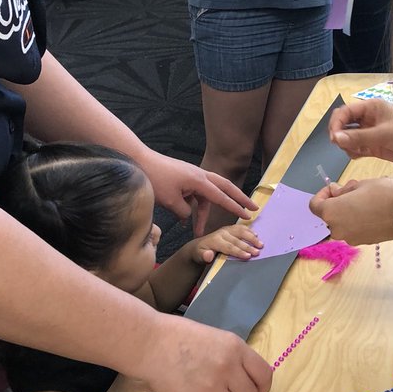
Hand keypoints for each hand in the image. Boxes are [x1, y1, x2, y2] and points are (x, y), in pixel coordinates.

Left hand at [139, 150, 257, 234]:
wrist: (140, 161)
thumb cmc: (155, 178)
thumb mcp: (170, 201)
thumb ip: (184, 211)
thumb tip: (188, 216)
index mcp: (200, 180)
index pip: (222, 196)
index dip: (235, 207)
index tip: (248, 215)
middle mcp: (200, 176)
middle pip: (225, 188)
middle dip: (239, 199)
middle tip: (252, 208)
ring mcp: (192, 176)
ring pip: (206, 195)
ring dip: (204, 212)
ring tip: (199, 230)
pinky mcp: (184, 178)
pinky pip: (194, 194)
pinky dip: (193, 207)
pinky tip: (184, 221)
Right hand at [142, 316, 271, 391]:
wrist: (150, 344)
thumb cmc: (181, 337)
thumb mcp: (216, 338)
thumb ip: (234, 357)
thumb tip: (248, 379)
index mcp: (236, 348)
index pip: (265, 376)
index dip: (261, 387)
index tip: (253, 390)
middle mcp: (229, 368)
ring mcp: (212, 388)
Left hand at [192, 222, 261, 263]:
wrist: (199, 246)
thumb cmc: (200, 253)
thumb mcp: (198, 256)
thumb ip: (204, 256)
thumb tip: (209, 255)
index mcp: (215, 240)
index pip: (229, 247)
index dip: (239, 251)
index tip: (248, 256)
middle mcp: (222, 233)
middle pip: (237, 240)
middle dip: (248, 246)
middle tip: (257, 252)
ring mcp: (227, 229)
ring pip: (241, 232)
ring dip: (251, 238)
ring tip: (260, 244)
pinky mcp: (230, 228)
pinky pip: (240, 227)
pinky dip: (249, 231)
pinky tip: (256, 235)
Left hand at [309, 176, 392, 246]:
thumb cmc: (384, 195)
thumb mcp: (361, 184)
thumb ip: (343, 190)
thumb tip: (335, 191)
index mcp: (332, 213)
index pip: (314, 205)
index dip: (322, 194)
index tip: (335, 187)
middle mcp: (337, 229)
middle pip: (329, 215)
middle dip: (337, 202)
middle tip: (353, 190)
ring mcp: (350, 238)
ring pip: (341, 222)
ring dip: (347, 211)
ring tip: (365, 200)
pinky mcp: (362, 242)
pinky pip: (353, 229)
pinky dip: (356, 221)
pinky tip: (372, 212)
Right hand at [328, 98, 392, 162]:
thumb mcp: (383, 134)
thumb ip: (359, 136)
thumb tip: (335, 138)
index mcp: (370, 107)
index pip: (345, 111)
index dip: (336, 123)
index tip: (334, 137)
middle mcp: (367, 118)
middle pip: (343, 124)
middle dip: (340, 134)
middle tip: (341, 145)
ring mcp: (369, 132)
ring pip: (347, 137)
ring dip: (347, 145)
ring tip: (356, 151)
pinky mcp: (372, 146)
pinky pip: (355, 147)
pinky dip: (354, 152)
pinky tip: (360, 155)